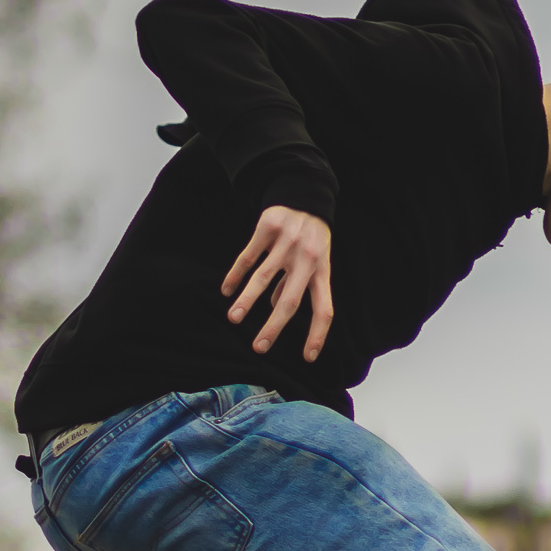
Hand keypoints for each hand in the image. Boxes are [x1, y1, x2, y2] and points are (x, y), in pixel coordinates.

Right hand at [223, 206, 333, 361]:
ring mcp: (288, 243)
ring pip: (264, 277)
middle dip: (274, 327)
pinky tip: (226, 290)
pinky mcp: (269, 227)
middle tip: (259, 348)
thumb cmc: (310, 237)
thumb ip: (297, 285)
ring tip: (234, 319)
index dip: (317, 334)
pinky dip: (236, 274)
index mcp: (322, 272)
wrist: (304, 193)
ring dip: (247, 300)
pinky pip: (249, 255)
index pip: (324, 309)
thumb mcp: (314, 261)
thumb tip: (275, 308)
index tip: (307, 357)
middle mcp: (307, 260)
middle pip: (291, 300)